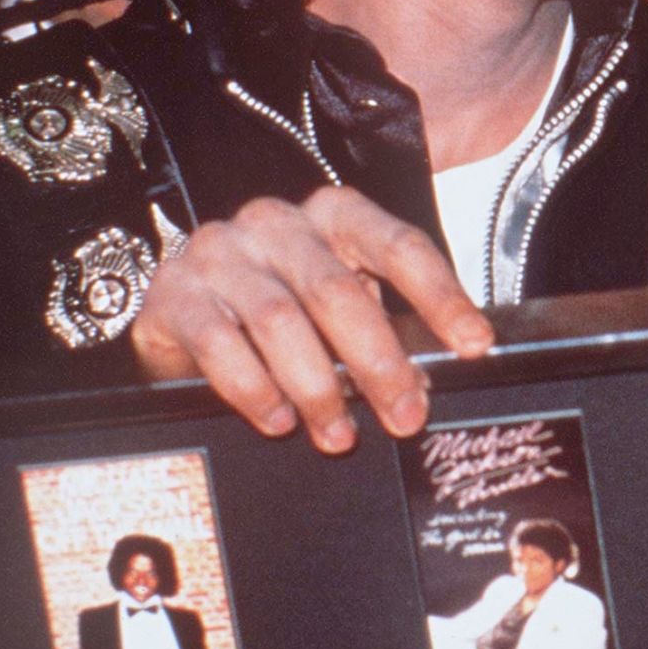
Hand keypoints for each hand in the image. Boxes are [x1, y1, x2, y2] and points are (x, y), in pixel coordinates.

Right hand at [130, 186, 492, 449]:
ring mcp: (220, 254)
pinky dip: (255, 390)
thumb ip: (382, 324)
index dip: (441, 297)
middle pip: (339, 291)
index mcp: (335, 213)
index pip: (400, 246)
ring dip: (318, 387)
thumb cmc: (282, 302)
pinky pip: (219, 345)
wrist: (183, 305)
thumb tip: (420, 385)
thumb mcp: (341, 298)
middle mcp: (277, 223)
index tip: (474, 345)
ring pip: (280, 321)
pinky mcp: (173, 295)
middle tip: (405, 415)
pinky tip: (279, 420)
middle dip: (379, 362)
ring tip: (340, 435)